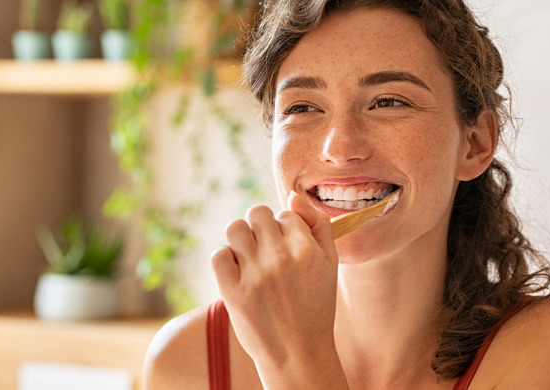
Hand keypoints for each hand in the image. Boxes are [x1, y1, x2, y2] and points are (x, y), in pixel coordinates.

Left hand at [211, 192, 346, 387]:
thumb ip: (318, 225)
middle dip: (260, 227)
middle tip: (266, 251)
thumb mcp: (330, 264)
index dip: (285, 229)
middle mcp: (281, 257)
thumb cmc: (316, 307)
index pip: (285, 214)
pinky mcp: (233, 292)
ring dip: (240, 239)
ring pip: (235, 228)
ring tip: (249, 258)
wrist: (299, 353)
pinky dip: (225, 259)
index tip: (287, 251)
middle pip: (257, 213)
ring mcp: (255, 275)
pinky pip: (218, 255)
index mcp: (307, 248)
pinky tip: (237, 273)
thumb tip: (292, 195)